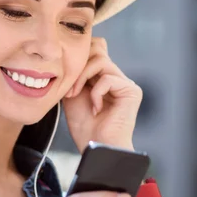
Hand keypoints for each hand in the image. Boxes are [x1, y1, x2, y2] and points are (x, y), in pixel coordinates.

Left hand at [63, 37, 141, 151]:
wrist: (95, 147)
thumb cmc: (84, 127)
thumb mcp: (71, 94)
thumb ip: (74, 74)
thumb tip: (71, 53)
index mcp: (102, 77)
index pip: (94, 49)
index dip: (79, 55)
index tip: (65, 76)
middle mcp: (115, 77)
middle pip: (96, 50)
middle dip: (77, 68)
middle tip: (69, 91)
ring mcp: (124, 83)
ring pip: (100, 60)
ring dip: (82, 78)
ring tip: (76, 96)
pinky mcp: (131, 91)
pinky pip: (108, 78)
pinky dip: (96, 93)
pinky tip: (96, 109)